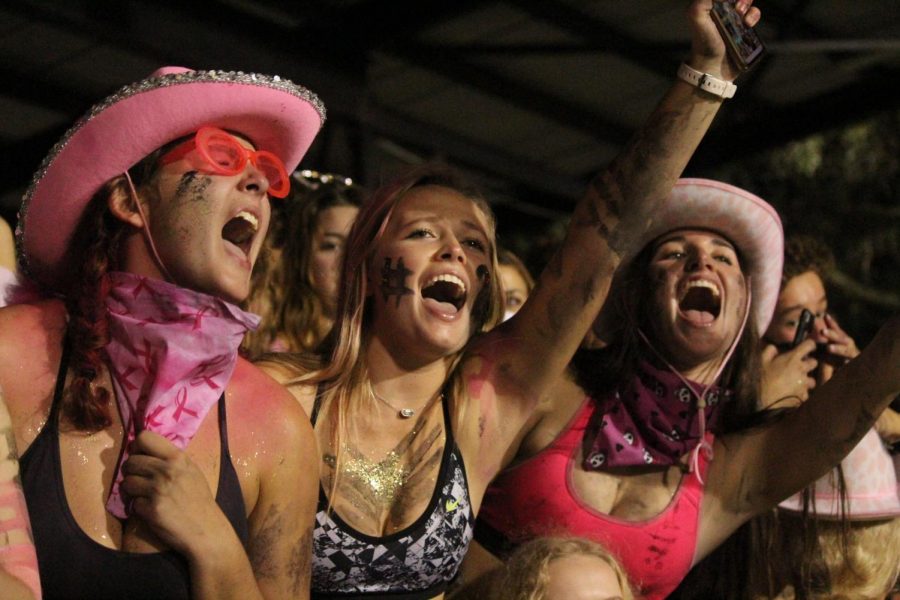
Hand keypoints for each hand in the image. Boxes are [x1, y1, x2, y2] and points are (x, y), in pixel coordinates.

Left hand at [121, 431, 224, 557]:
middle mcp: (166, 470)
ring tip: (144, 495)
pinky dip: (138, 507)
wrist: (206, 529)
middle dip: (131, 471)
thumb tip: (145, 452)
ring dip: (132, 490)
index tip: (142, 457)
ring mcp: (157, 490)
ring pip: (126, 482)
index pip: (144, 438)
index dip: (138, 447)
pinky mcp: (150, 509)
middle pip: (130, 461)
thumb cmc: (199, 499)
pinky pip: (132, 503)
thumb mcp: (191, 471)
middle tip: (141, 479)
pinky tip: (150, 510)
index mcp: (178, 458)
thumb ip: (170, 460)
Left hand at [686, 0, 760, 79]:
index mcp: (710, 6)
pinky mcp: (744, 29)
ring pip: (748, 3)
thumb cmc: (703, 43)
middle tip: (737, 8)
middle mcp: (722, 10)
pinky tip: (748, 24)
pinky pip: (754, 15)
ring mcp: (734, 20)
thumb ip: (703, 1)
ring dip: (748, 5)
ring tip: (743, 17)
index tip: (732, 2)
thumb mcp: (696, 16)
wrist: (714, 67)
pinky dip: (754, 16)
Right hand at [760, 339, 817, 407]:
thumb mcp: (761, 360)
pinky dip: (801, 393)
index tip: (808, 347)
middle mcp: (802, 370)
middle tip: (798, 366)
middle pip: (814, 362)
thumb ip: (769, 350)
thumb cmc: (761, 379)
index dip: (809, 345)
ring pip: (812, 380)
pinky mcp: (804, 396)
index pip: (809, 345)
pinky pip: (806, 393)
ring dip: (805, 380)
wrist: (763, 401)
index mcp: (792, 358)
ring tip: (795, 383)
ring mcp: (804, 384)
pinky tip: (792, 394)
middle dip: (808, 363)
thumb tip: (775, 348)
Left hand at [816, 313, 859, 384]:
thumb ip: (819, 345)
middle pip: (842, 339)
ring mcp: (854, 355)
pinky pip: (853, 364)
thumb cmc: (837, 360)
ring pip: (847, 351)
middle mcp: (849, 346)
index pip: (837, 331)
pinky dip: (850, 363)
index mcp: (842, 341)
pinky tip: (846, 362)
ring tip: (829, 347)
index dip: (832, 323)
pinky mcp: (856, 365)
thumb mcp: (827, 351)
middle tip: (822, 331)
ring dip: (838, 349)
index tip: (825, 316)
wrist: (854, 372)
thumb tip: (805, 337)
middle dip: (833, 335)